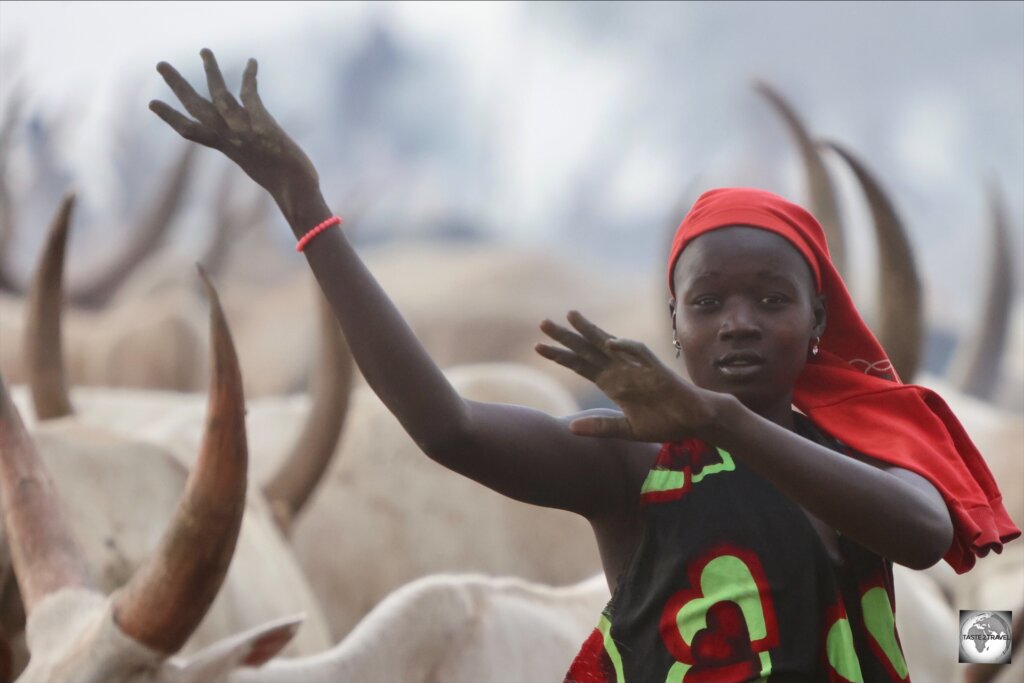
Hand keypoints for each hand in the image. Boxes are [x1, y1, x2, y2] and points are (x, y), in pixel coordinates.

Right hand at [150, 49, 320, 221]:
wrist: (296, 193)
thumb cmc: (283, 184)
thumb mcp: (257, 167)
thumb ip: (246, 151)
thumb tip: (244, 146)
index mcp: (227, 149)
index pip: (191, 132)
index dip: (171, 117)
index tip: (152, 103)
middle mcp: (230, 139)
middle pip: (196, 108)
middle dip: (177, 85)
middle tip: (160, 64)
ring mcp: (244, 132)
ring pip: (219, 96)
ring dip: (211, 71)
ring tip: (204, 50)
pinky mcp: (262, 126)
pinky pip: (251, 96)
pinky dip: (250, 77)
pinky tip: (252, 61)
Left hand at [536, 311, 721, 441]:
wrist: (695, 423)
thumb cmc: (664, 423)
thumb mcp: (626, 430)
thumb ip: (600, 426)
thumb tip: (570, 427)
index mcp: (613, 383)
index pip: (580, 365)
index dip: (560, 356)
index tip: (538, 347)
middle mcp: (621, 371)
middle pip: (588, 349)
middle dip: (566, 337)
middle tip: (543, 323)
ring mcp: (638, 368)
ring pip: (609, 343)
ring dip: (591, 330)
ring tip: (571, 316)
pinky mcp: (657, 370)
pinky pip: (640, 354)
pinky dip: (626, 347)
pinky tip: (610, 342)